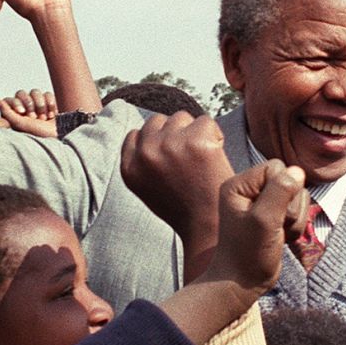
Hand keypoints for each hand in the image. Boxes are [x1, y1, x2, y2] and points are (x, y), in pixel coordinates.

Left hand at [0, 90, 57, 137]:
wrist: (60, 135)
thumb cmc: (39, 133)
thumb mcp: (21, 124)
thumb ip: (7, 112)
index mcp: (15, 114)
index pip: (11, 99)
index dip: (17, 103)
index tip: (22, 112)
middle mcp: (25, 108)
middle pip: (22, 93)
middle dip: (30, 104)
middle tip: (35, 117)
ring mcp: (37, 104)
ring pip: (35, 92)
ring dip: (41, 105)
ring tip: (45, 117)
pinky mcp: (49, 102)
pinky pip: (47, 93)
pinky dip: (50, 103)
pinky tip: (52, 114)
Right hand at [121, 112, 234, 279]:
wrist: (208, 226)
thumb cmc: (184, 209)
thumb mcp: (148, 187)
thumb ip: (143, 161)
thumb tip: (150, 132)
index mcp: (130, 167)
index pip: (136, 134)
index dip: (157, 142)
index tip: (172, 157)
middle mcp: (146, 153)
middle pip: (159, 121)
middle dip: (175, 133)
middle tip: (190, 160)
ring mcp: (170, 144)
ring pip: (182, 118)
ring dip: (194, 132)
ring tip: (202, 160)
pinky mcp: (197, 140)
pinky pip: (206, 122)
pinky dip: (215, 135)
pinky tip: (215, 158)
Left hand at [200, 160, 308, 300]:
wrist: (242, 283)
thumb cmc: (247, 253)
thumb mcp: (264, 220)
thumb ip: (280, 192)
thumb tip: (297, 171)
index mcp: (239, 185)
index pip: (276, 167)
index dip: (283, 188)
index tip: (272, 213)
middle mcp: (249, 189)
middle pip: (290, 179)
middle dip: (291, 206)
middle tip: (275, 226)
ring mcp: (262, 202)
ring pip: (298, 195)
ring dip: (295, 218)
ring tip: (278, 234)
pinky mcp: (274, 215)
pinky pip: (299, 209)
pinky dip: (296, 226)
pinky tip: (282, 238)